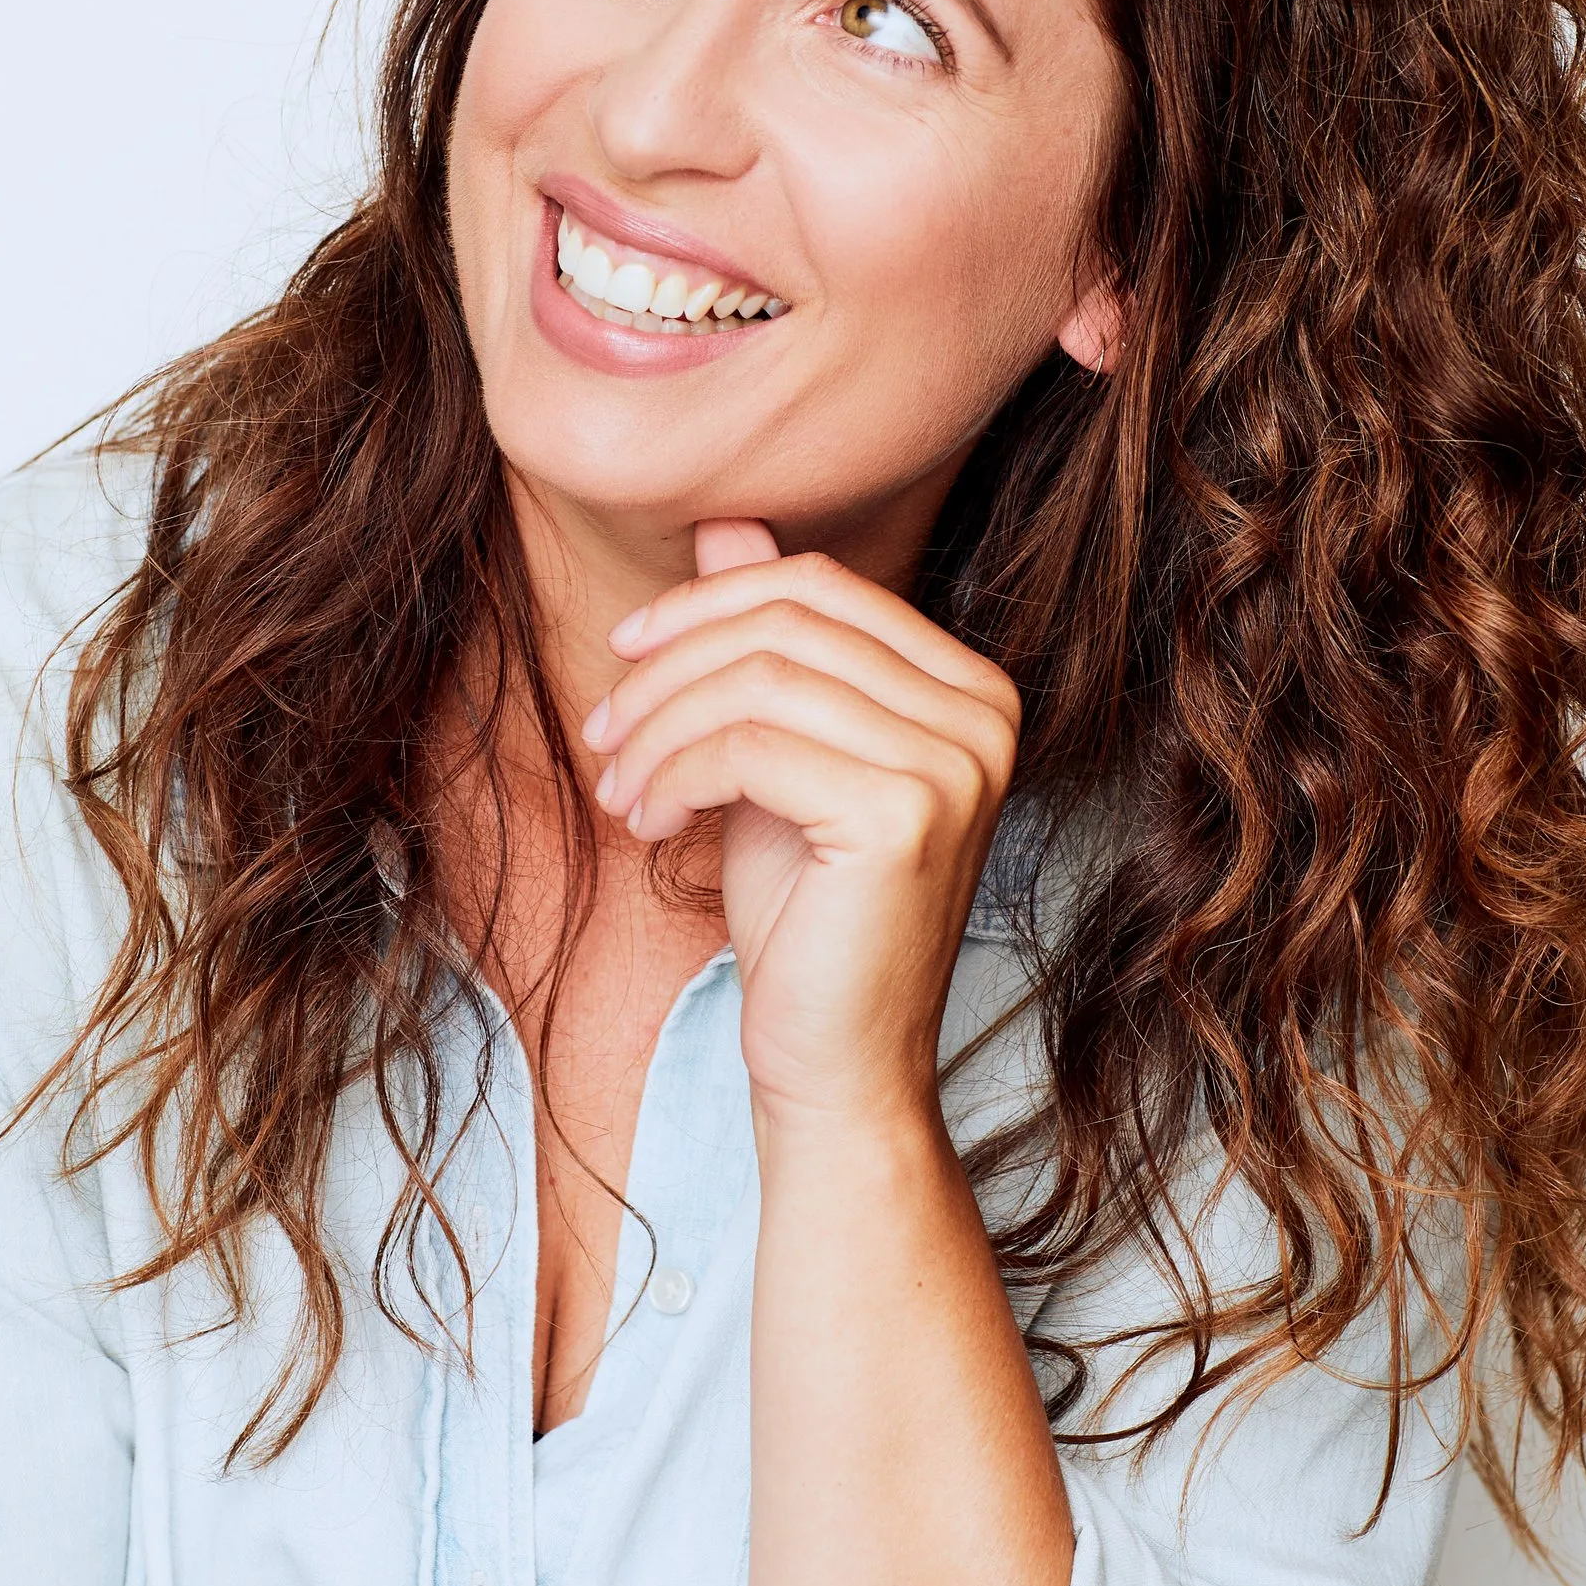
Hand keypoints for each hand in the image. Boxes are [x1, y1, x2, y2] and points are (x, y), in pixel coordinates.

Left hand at [581, 521, 1019, 1123]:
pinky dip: (673, 773)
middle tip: (603, 728)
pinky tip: (648, 821)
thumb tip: (724, 522)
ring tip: (619, 785)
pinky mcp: (906, 815)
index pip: (820, 587)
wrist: (838, 1063)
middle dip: (670, 664)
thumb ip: (766, 644)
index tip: (626, 654)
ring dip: (658, 726)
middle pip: (785, 621)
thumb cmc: (806, 917)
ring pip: (758, 680)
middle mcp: (983, 713)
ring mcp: (956, 762)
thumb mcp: (775, 758)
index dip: (707, 602)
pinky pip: (748, 746)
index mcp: (968, 687)